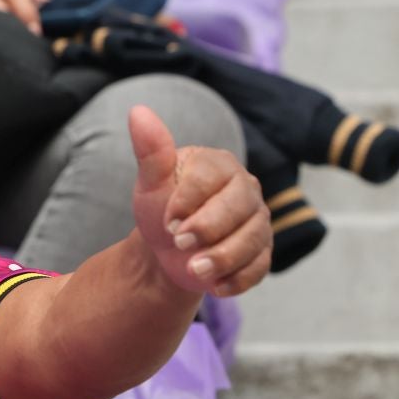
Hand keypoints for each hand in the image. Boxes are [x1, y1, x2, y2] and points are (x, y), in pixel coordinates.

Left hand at [128, 106, 270, 297]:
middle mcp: (245, 190)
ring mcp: (257, 221)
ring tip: (194, 270)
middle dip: (209, 228)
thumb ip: (152, 151)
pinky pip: (259, 267)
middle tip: (179, 242)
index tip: (167, 220)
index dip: (189, 199)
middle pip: (240, 206)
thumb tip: (138, 111)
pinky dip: (238, 280)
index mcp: (220, 165)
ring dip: (223, 257)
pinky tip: (214, 287)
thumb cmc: (161, 208)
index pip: (213, 176)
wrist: (167, 249)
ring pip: (253, 239)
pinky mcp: (260, 252)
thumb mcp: (151, 183)